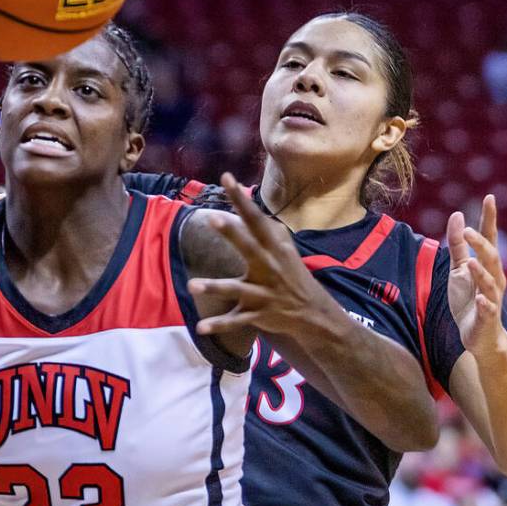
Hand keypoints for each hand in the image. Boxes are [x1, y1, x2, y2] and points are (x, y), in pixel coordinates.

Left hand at [188, 173, 337, 337]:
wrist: (313, 313)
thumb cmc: (292, 274)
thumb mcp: (284, 249)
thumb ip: (265, 229)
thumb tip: (247, 204)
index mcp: (274, 249)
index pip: (256, 219)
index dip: (241, 200)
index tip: (226, 178)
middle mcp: (268, 268)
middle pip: (249, 248)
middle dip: (232, 234)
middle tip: (212, 218)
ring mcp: (263, 293)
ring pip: (237, 289)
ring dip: (216, 287)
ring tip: (193, 285)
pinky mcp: (258, 314)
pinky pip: (236, 321)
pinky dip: (218, 325)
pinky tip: (200, 328)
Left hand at [446, 194, 506, 355]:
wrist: (478, 337)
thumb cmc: (469, 300)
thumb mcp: (458, 269)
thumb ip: (458, 245)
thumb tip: (457, 215)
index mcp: (487, 266)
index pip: (490, 238)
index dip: (489, 218)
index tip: (489, 197)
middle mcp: (494, 279)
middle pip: (491, 257)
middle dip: (481, 244)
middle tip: (467, 230)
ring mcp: (492, 299)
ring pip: (490, 283)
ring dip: (481, 273)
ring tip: (471, 262)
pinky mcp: (487, 319)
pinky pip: (488, 310)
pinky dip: (486, 304)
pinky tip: (481, 299)